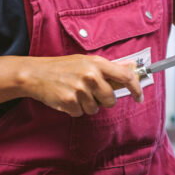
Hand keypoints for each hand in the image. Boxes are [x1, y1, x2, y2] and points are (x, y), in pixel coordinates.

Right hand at [24, 55, 142, 116]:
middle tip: (91, 92)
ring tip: (75, 92)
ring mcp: (79, 90)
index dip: (136, 88)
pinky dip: (75, 109)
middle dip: (104, 100)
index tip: (138, 96)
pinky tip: (67, 98)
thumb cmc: (63, 67)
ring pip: (95, 109)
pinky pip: (81, 113)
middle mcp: (90, 76)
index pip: (125, 77)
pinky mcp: (69, 102)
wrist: (36, 74)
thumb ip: (110, 66)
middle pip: (111, 100)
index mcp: (97, 64)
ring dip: (87, 105)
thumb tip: (132, 67)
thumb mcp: (86, 61)